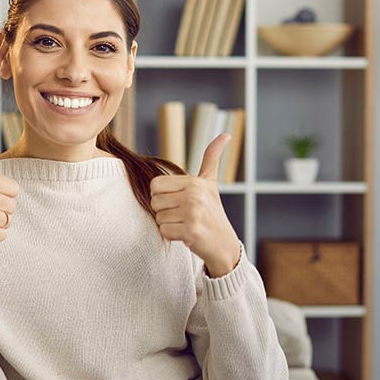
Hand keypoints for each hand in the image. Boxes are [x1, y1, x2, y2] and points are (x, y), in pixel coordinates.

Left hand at [150, 133, 240, 276]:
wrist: (224, 244)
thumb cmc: (213, 213)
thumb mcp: (211, 184)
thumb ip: (211, 158)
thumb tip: (224, 135)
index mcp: (195, 182)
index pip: (155, 185)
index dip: (162, 196)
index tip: (178, 202)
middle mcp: (194, 195)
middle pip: (154, 202)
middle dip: (165, 212)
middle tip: (183, 216)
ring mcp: (193, 213)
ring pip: (158, 218)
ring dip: (169, 225)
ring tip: (186, 224)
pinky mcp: (191, 231)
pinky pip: (164, 231)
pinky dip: (172, 236)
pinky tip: (187, 235)